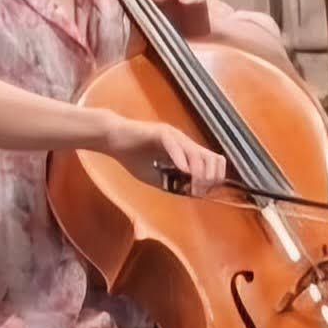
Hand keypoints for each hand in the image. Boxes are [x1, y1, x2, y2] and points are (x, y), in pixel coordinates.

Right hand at [105, 117, 224, 195]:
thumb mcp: (156, 176)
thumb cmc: (133, 156)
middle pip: (213, 158)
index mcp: (186, 151)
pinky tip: (181, 171)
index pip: (214, 162)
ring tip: (191, 185)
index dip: (213, 180)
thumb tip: (192, 195)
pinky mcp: (160, 133)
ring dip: (198, 173)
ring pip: (197, 153)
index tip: (201, 192)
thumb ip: (173, 183)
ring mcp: (174, 136)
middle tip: (197, 191)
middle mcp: (184, 142)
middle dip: (209, 179)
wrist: (113, 138)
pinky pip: (175, 146)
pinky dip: (181, 160)